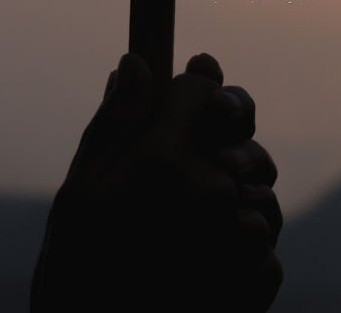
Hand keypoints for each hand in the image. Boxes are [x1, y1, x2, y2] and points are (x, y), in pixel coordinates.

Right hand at [30, 53, 282, 311]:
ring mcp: (242, 235)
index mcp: (162, 160)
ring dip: (235, 195)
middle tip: (200, 156)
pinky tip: (201, 265)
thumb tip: (137, 62)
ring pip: (259, 187)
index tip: (192, 90)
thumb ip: (115, 124)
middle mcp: (212, 189)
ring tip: (188, 228)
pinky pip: (263, 237)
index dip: (197, 85)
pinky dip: (240, 243)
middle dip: (225, 136)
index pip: (201, 90)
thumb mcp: (79, 197)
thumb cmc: (77, 277)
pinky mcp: (262, 276)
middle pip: (241, 134)